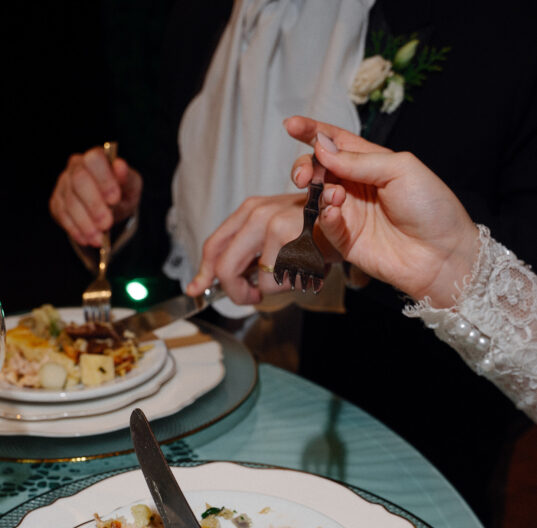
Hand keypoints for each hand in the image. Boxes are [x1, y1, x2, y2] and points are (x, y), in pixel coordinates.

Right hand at [49, 147, 142, 247]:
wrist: (110, 208)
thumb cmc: (121, 193)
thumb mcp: (130, 187)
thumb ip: (127, 178)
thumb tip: (120, 166)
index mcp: (96, 157)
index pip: (94, 159)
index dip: (104, 179)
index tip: (114, 199)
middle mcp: (76, 166)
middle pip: (79, 180)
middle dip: (93, 205)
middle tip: (106, 223)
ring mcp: (63, 184)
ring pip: (70, 202)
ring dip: (85, 223)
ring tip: (99, 239)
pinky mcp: (56, 202)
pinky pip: (62, 215)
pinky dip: (75, 230)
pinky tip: (87, 239)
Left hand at [186, 193, 309, 304]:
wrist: (351, 217)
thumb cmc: (314, 231)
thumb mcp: (274, 236)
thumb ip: (244, 254)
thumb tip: (203, 284)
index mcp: (250, 210)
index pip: (214, 246)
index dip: (203, 273)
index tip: (196, 290)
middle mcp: (257, 213)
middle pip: (224, 268)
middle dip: (236, 291)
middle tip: (252, 296)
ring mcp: (273, 224)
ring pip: (254, 280)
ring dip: (270, 289)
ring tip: (291, 275)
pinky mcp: (289, 239)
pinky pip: (275, 282)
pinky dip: (289, 286)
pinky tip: (304, 271)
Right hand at [284, 116, 479, 306]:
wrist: (441, 254)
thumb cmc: (431, 207)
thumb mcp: (400, 168)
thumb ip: (359, 159)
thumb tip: (322, 148)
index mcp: (372, 162)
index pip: (336, 142)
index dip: (312, 132)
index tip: (290, 125)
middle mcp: (357, 186)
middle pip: (319, 169)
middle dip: (306, 167)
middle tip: (304, 175)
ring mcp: (350, 214)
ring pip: (317, 197)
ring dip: (318, 193)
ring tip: (335, 196)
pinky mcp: (346, 241)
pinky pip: (325, 226)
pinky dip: (325, 217)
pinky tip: (334, 212)